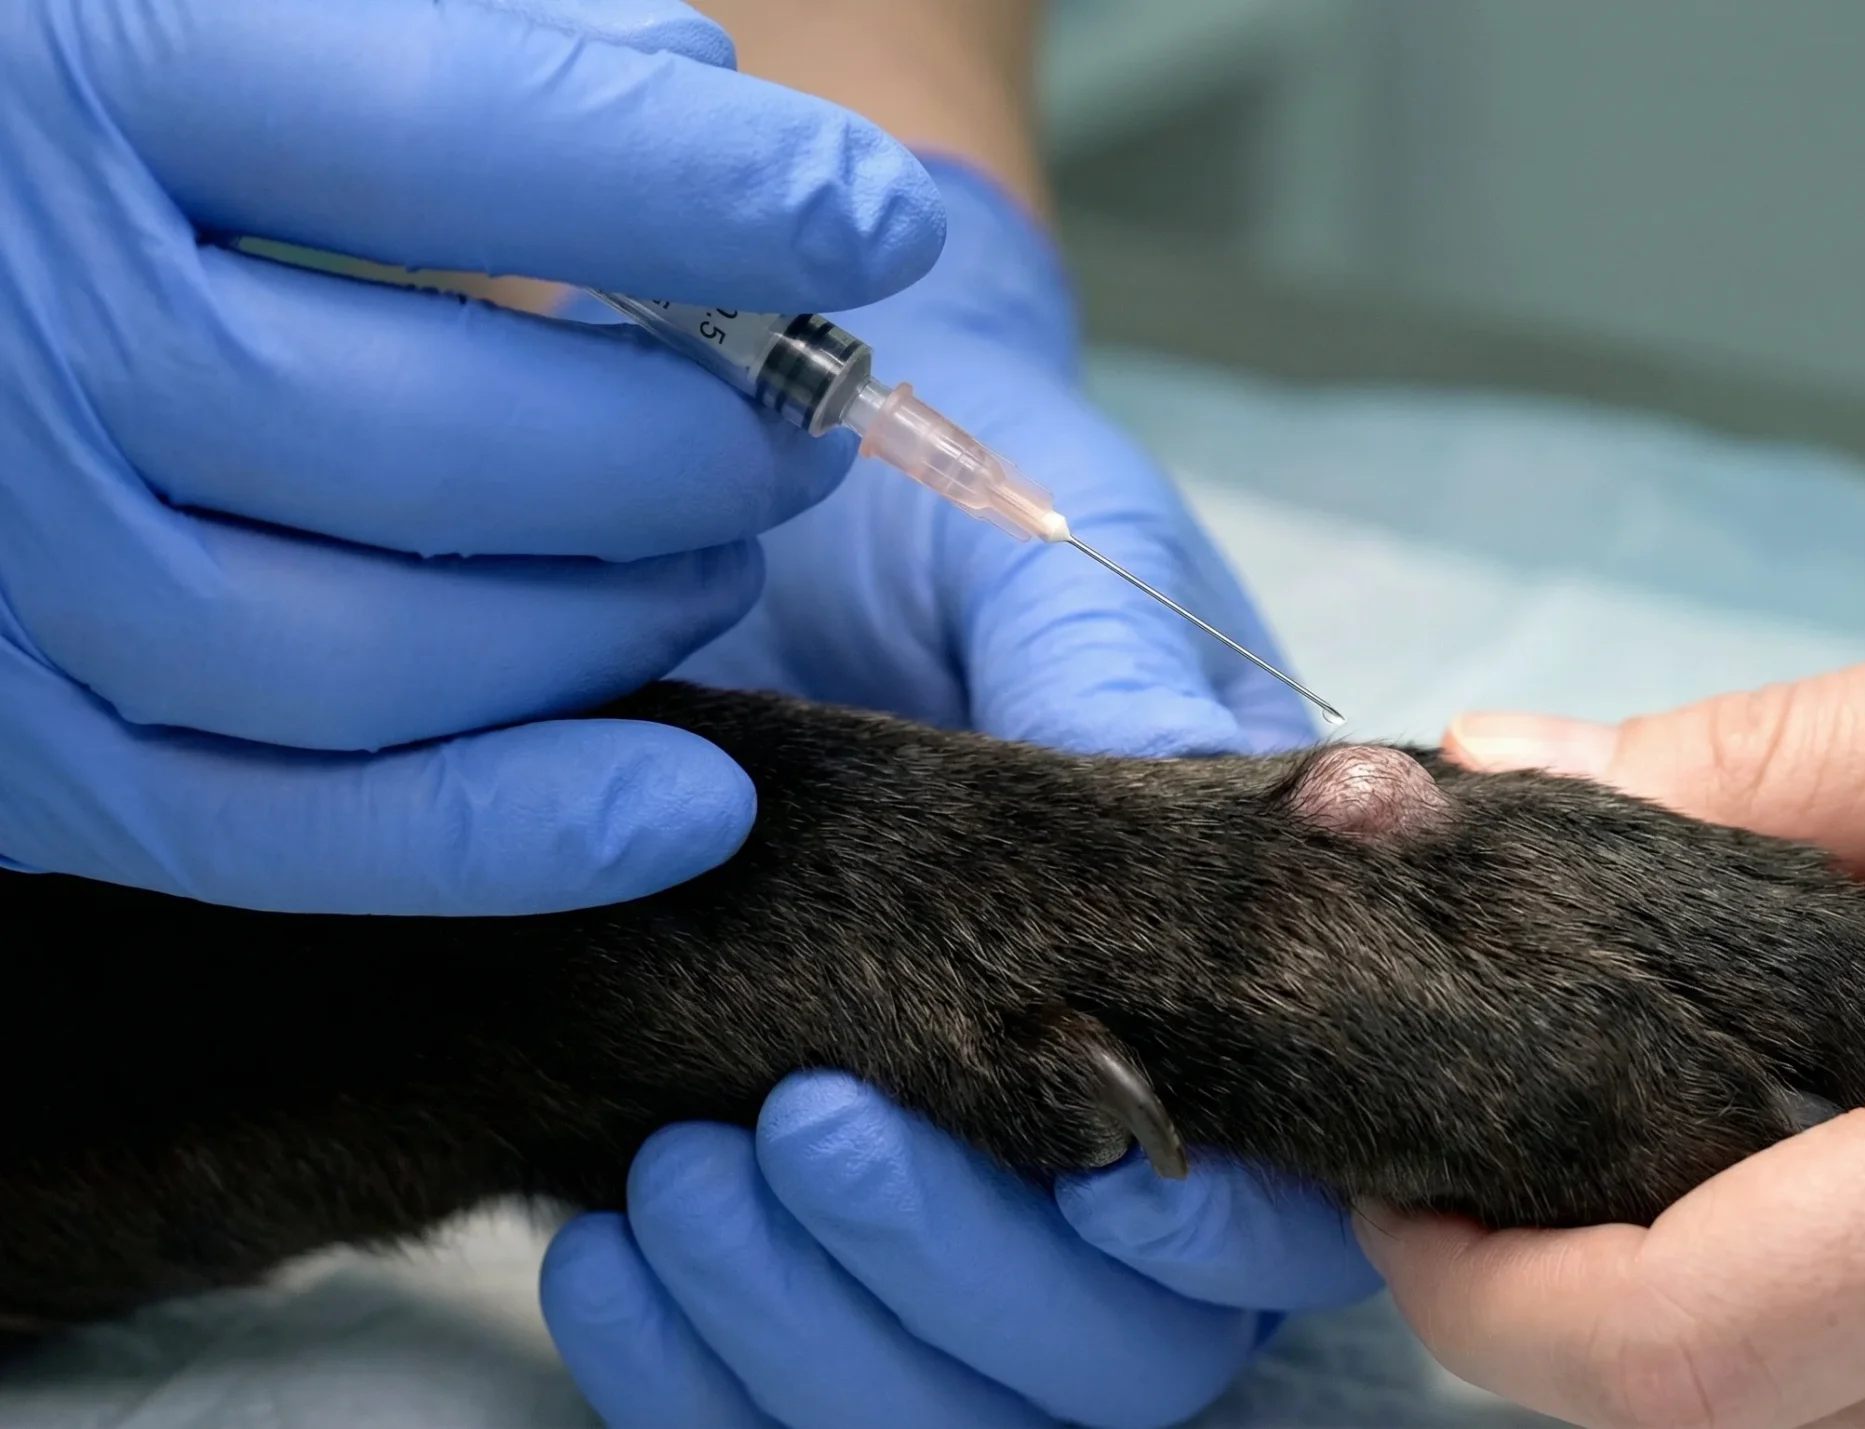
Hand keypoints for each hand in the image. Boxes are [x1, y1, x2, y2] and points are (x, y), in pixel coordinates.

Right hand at [0, 0, 941, 912]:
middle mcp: (12, 336)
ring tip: (723, 555)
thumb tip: (691, 73)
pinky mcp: (5, 751)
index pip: (445, 136)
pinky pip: (271, 834)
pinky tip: (691, 803)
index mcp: (67, 80)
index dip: (702, 190)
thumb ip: (430, 19)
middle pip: (433, 438)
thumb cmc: (44, 94)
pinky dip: (506, 838)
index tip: (876, 222)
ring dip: (616, 623)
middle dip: (684, 445)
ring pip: (376, 661)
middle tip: (799, 417)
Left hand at [540, 158, 1381, 1428]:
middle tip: (804, 1127)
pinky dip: (688, 1369)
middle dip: (961, 1277)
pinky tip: (608, 1246)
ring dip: (811, 1335)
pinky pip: (766, 1403)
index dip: (1198, 1230)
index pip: (1276, 1202)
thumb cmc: (919, 505)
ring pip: (950, 1405)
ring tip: (682, 1174)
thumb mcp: (1022, 538)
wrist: (714, 502)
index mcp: (1224, 975)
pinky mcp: (779, 1221)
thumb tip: (1212, 796)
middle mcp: (1105, 1126)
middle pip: (1115, 1356)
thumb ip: (1109, 666)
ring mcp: (944, 1188)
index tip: (1078, 1140)